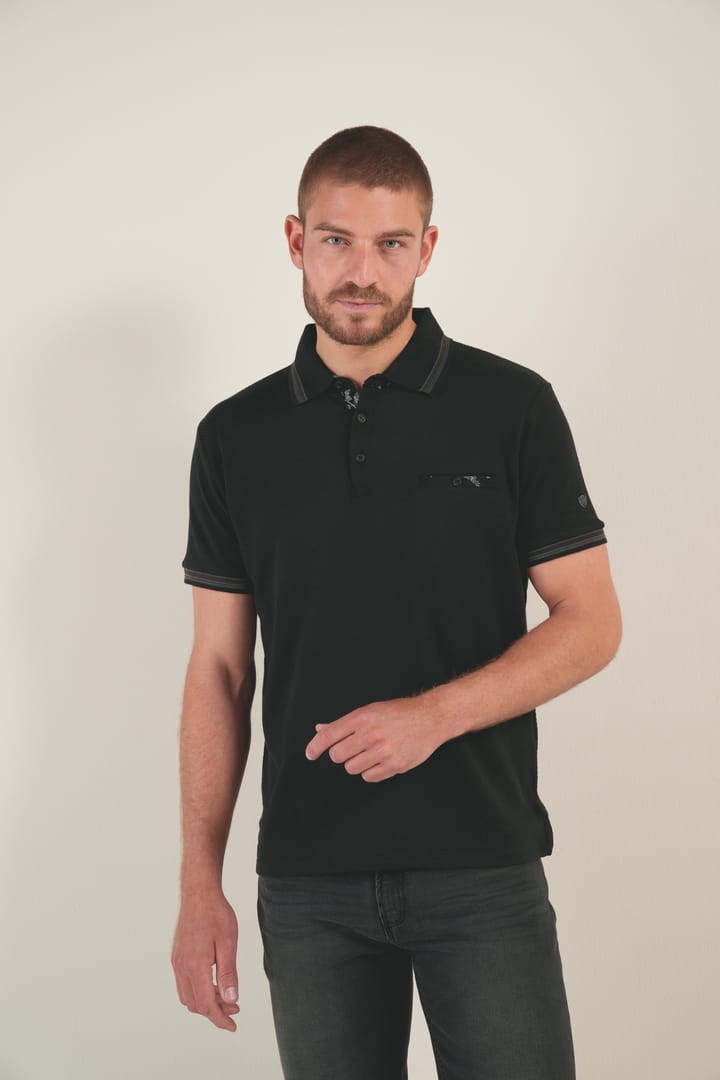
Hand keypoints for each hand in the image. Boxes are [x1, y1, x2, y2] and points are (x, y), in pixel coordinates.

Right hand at [171, 889, 239, 1031]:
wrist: (199, 894)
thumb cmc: (216, 915)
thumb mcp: (228, 943)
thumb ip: (228, 973)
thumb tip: (231, 999)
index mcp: (195, 966)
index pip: (206, 1004)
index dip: (220, 1018)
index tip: (233, 1025)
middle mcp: (181, 967)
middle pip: (195, 1004)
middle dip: (214, 1011)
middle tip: (234, 1007)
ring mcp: (177, 962)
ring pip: (187, 996)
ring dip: (205, 1002)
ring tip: (225, 996)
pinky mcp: (177, 956)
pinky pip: (184, 984)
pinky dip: (198, 991)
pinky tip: (213, 983)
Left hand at [304, 695, 443, 781]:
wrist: (430, 718)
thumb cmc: (399, 713)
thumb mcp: (370, 710)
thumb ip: (344, 723)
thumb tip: (319, 729)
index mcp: (362, 717)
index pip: (328, 735)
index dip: (314, 747)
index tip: (310, 754)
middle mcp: (371, 733)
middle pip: (337, 755)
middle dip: (341, 754)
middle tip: (352, 748)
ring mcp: (383, 750)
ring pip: (351, 768)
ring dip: (356, 763)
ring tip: (370, 752)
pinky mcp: (394, 765)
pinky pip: (369, 777)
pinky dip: (370, 771)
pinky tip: (380, 760)